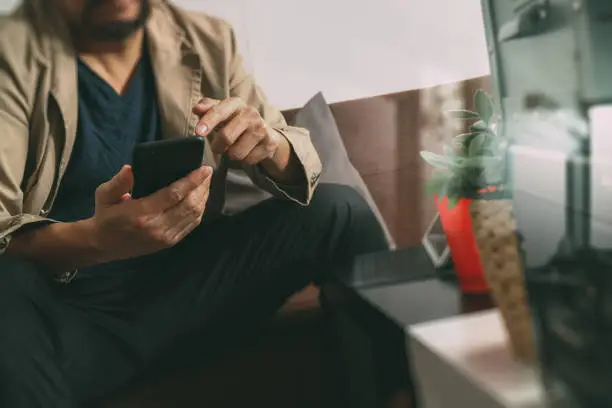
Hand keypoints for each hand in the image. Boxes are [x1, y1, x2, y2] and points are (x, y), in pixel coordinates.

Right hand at [89, 165, 212, 260]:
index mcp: (142, 213)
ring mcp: (166, 237)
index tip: (204, 169)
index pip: (174, 194)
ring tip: (206, 183)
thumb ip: (118, 182)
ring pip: (194, 215)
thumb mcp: (104, 195)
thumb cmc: (106, 217)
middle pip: (189, 205)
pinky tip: (201, 199)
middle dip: (202, 187)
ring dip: (203, 198)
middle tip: (208, 173)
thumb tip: (130, 168)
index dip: (192, 181)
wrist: (104, 246)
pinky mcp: (170, 242)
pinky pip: (191, 225)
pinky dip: (200, 210)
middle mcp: (158, 226)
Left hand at [193, 97, 286, 164]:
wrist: (266, 133)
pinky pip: (249, 160)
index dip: (208, 122)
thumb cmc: (236, 122)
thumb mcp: (222, 113)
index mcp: (236, 103)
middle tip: (218, 148)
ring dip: (232, 154)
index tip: (198, 132)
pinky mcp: (270, 143)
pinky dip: (245, 160)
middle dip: (218, 146)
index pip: (219, 111)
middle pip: (226, 137)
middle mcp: (251, 113)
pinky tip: (249, 151)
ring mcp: (262, 128)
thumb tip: (197, 108)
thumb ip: (208, 109)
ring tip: (236, 147)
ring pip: (236, 153)